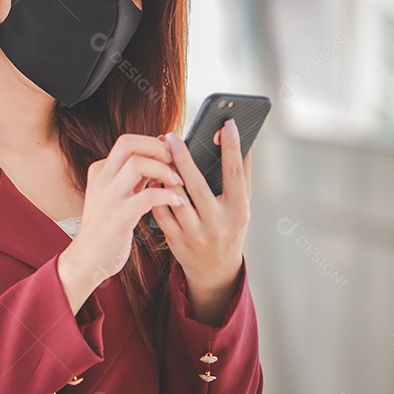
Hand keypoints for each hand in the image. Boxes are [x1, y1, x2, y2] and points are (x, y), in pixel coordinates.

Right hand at [57, 134, 184, 313]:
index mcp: (100, 172)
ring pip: (137, 164)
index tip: (168, 155)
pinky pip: (148, 196)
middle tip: (173, 162)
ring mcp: (108, 197)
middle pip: (127, 143)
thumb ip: (132, 177)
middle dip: (157, 147)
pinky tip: (177, 201)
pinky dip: (168, 195)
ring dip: (164, 169)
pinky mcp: (118, 217)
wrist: (87, 258)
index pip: (127, 142)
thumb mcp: (115, 195)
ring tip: (177, 181)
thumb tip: (157, 156)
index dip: (152, 144)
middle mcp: (101, 180)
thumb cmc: (105, 227)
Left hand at [150, 119, 251, 324]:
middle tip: (170, 135)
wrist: (215, 269)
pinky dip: (153, 192)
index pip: (235, 174)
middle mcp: (217, 223)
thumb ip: (240, 175)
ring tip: (157, 154)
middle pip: (197, 185)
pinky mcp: (175, 239)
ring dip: (163, 174)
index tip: (226, 124)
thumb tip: (242, 140)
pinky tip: (151, 177)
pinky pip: (159, 211)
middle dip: (183, 158)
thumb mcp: (241, 205)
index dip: (232, 148)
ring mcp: (194, 233)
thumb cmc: (230, 227)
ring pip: (174, 197)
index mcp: (238, 210)